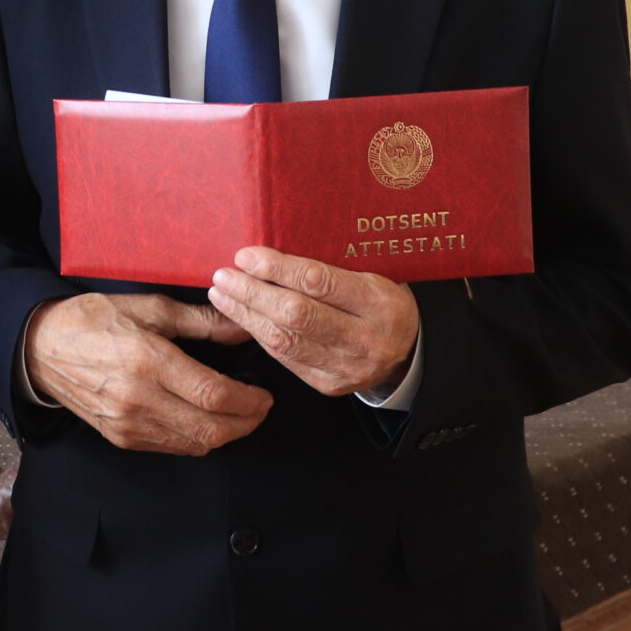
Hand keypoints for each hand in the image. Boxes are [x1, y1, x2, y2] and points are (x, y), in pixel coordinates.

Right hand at [25, 292, 272, 454]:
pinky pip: (172, 447)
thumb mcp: (147, 307)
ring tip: (240, 415)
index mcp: (147, 361)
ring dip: (225, 434)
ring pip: (194, 444)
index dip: (249, 401)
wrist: (40, 348)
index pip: (214, 394)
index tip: (265, 394)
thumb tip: (242, 327)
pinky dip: (198, 439)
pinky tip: (207, 421)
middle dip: (246, 423)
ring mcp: (128, 424)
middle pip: (210, 428)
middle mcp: (138, 399)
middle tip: (261, 408)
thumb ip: (199, 321)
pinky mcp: (121, 437)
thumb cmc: (92, 319)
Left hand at [208, 247, 418, 397]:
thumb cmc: (382, 301)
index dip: (277, 268)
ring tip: (221, 294)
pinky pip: (284, 358)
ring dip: (246, 314)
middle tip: (223, 275)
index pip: (318, 283)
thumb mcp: (373, 274)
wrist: (409, 352)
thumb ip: (332, 264)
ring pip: (284, 340)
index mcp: (379, 302)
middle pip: (295, 314)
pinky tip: (241, 316)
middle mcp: (365, 338)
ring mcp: (346, 366)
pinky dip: (259, 334)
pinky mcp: (329, 385)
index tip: (246, 255)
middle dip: (252, 293)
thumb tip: (272, 245)